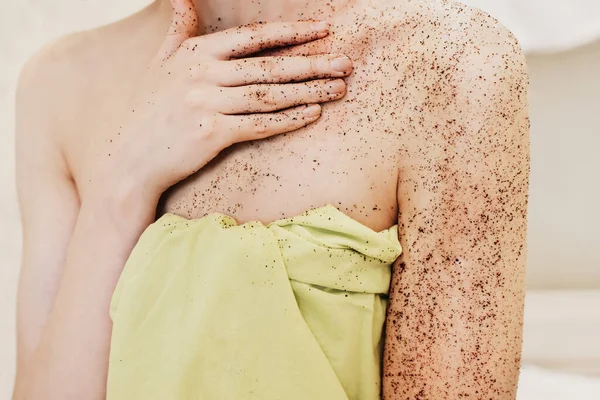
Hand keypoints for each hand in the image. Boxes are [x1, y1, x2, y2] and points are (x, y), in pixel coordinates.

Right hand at [93, 0, 352, 209]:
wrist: (132, 159)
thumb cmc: (150, 111)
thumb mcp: (160, 63)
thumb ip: (178, 31)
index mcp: (197, 53)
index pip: (254, 37)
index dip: (292, 32)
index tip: (324, 29)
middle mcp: (204, 74)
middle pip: (271, 66)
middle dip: (313, 63)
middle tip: (346, 63)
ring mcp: (208, 103)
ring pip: (271, 95)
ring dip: (310, 91)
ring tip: (339, 89)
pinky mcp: (213, 134)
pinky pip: (260, 124)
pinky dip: (289, 119)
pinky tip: (313, 115)